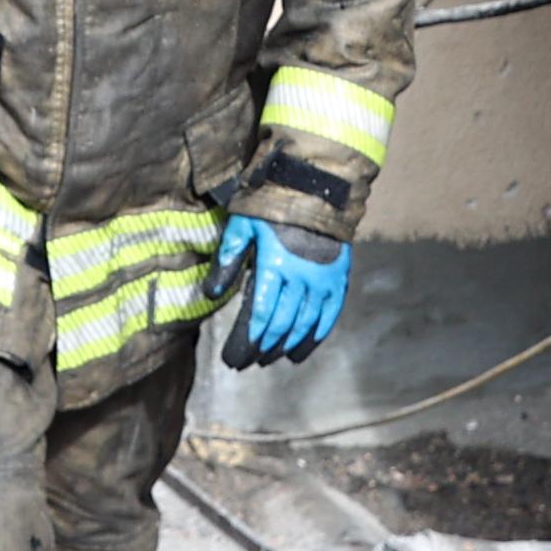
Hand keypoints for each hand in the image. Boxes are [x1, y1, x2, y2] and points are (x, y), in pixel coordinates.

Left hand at [216, 213, 349, 363]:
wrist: (317, 187)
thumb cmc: (272, 206)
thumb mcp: (242, 224)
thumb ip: (227, 258)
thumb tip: (212, 293)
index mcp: (276, 265)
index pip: (263, 313)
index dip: (250, 339)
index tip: (235, 357)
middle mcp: (302, 278)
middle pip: (283, 324)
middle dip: (264, 347)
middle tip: (249, 362)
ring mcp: (324, 281)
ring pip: (306, 325)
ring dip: (287, 346)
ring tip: (270, 359)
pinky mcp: (339, 280)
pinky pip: (329, 317)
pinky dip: (315, 337)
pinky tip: (301, 350)